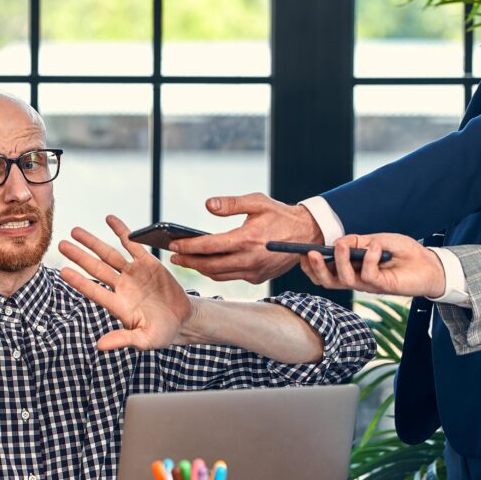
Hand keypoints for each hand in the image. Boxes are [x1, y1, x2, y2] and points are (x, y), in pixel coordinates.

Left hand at [58, 215, 193, 350]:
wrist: (182, 320)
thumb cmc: (161, 333)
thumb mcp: (144, 340)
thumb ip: (123, 340)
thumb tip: (100, 346)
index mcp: (118, 305)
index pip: (94, 291)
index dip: (79, 282)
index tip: (63, 272)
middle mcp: (121, 287)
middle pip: (96, 268)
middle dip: (79, 256)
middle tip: (61, 244)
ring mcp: (133, 274)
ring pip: (109, 254)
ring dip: (93, 242)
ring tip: (76, 231)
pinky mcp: (147, 263)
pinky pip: (132, 244)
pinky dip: (122, 231)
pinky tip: (109, 219)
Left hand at [167, 193, 321, 283]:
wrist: (308, 234)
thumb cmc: (280, 214)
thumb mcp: (257, 201)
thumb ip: (231, 203)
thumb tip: (208, 205)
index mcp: (248, 239)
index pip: (209, 246)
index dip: (188, 246)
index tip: (172, 244)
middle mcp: (250, 259)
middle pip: (210, 265)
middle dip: (189, 261)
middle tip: (173, 256)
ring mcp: (255, 271)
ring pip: (219, 275)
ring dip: (200, 269)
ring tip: (186, 260)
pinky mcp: (258, 278)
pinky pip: (231, 277)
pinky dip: (216, 272)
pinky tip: (206, 263)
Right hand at [300, 233, 446, 297]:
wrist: (429, 263)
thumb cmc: (403, 251)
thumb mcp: (377, 239)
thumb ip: (358, 240)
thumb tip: (338, 242)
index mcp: (351, 268)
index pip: (325, 271)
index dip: (310, 265)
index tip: (301, 252)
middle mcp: (356, 278)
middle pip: (328, 281)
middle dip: (316, 268)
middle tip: (311, 253)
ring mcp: (368, 284)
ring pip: (343, 280)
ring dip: (339, 261)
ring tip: (342, 245)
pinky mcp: (382, 286)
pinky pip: (368, 275)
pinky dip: (368, 258)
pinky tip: (375, 247)